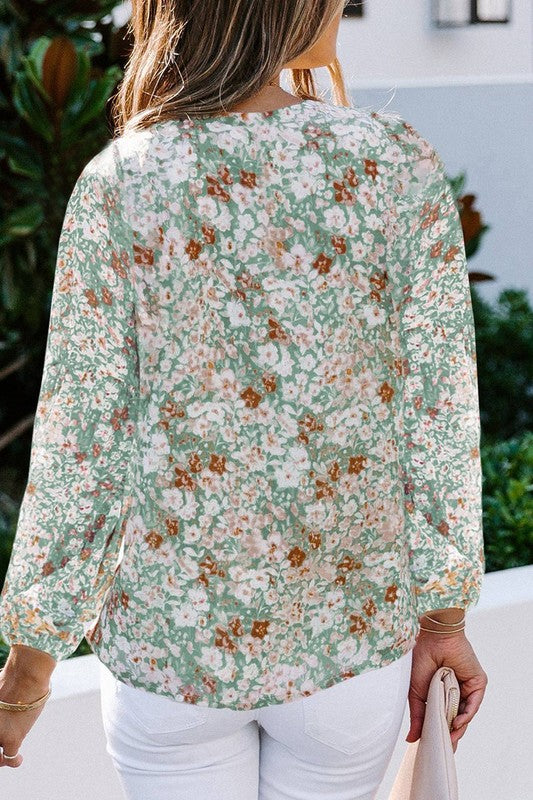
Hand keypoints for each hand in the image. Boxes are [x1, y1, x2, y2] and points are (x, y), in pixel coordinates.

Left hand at [0, 667, 51, 767]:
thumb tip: (8, 704)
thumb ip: (2, 704)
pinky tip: (18, 759)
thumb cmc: (14, 677)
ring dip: (1, 758)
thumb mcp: (0, 693)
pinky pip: (11, 757)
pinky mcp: (13, 738)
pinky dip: (14, 761)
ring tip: (5, 758)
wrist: (26, 676)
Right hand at [405, 630, 487, 752]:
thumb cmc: (420, 659)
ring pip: (466, 713)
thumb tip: (412, 739)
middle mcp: (456, 691)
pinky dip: (466, 714)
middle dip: (451, 733)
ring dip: (458, 727)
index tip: (435, 746)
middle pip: (456, 718)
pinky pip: (473, 703)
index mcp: (440, 693)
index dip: (440, 732)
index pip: (443, 717)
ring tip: (450, 739)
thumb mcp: (416, 693)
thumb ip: (418, 716)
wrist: (432, 638)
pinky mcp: (477, 682)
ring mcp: (467, 687)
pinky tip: (458, 723)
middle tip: (445, 748)